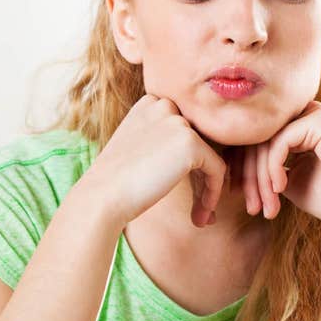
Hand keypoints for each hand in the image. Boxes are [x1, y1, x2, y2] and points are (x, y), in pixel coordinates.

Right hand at [79, 95, 228, 227]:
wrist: (102, 196)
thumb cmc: (117, 182)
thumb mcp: (139, 149)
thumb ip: (165, 144)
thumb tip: (201, 158)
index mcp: (150, 103)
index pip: (185, 131)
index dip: (189, 164)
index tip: (186, 190)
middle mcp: (165, 105)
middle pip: (200, 144)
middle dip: (201, 177)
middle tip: (198, 209)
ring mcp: (178, 122)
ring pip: (210, 158)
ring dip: (208, 190)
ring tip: (200, 216)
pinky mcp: (190, 142)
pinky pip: (217, 170)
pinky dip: (214, 193)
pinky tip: (202, 213)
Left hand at [239, 101, 320, 229]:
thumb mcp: (285, 180)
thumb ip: (265, 166)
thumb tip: (230, 162)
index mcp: (299, 125)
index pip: (257, 139)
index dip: (244, 170)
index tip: (244, 199)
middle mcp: (307, 113)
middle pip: (258, 138)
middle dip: (250, 177)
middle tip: (253, 207)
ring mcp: (315, 113)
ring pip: (266, 140)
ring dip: (260, 178)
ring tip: (266, 205)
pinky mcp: (320, 120)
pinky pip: (279, 141)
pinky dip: (273, 168)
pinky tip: (280, 188)